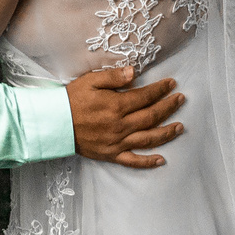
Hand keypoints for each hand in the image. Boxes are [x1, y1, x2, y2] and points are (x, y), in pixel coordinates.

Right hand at [65, 66, 186, 167]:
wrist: (54, 123)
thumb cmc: (71, 100)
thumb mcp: (90, 81)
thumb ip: (113, 76)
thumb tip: (134, 72)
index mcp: (116, 106)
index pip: (146, 96)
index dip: (161, 89)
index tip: (172, 84)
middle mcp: (120, 126)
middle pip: (152, 116)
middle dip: (169, 107)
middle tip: (181, 100)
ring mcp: (117, 142)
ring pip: (148, 139)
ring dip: (166, 133)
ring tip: (180, 127)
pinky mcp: (111, 154)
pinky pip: (133, 161)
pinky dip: (148, 162)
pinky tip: (161, 160)